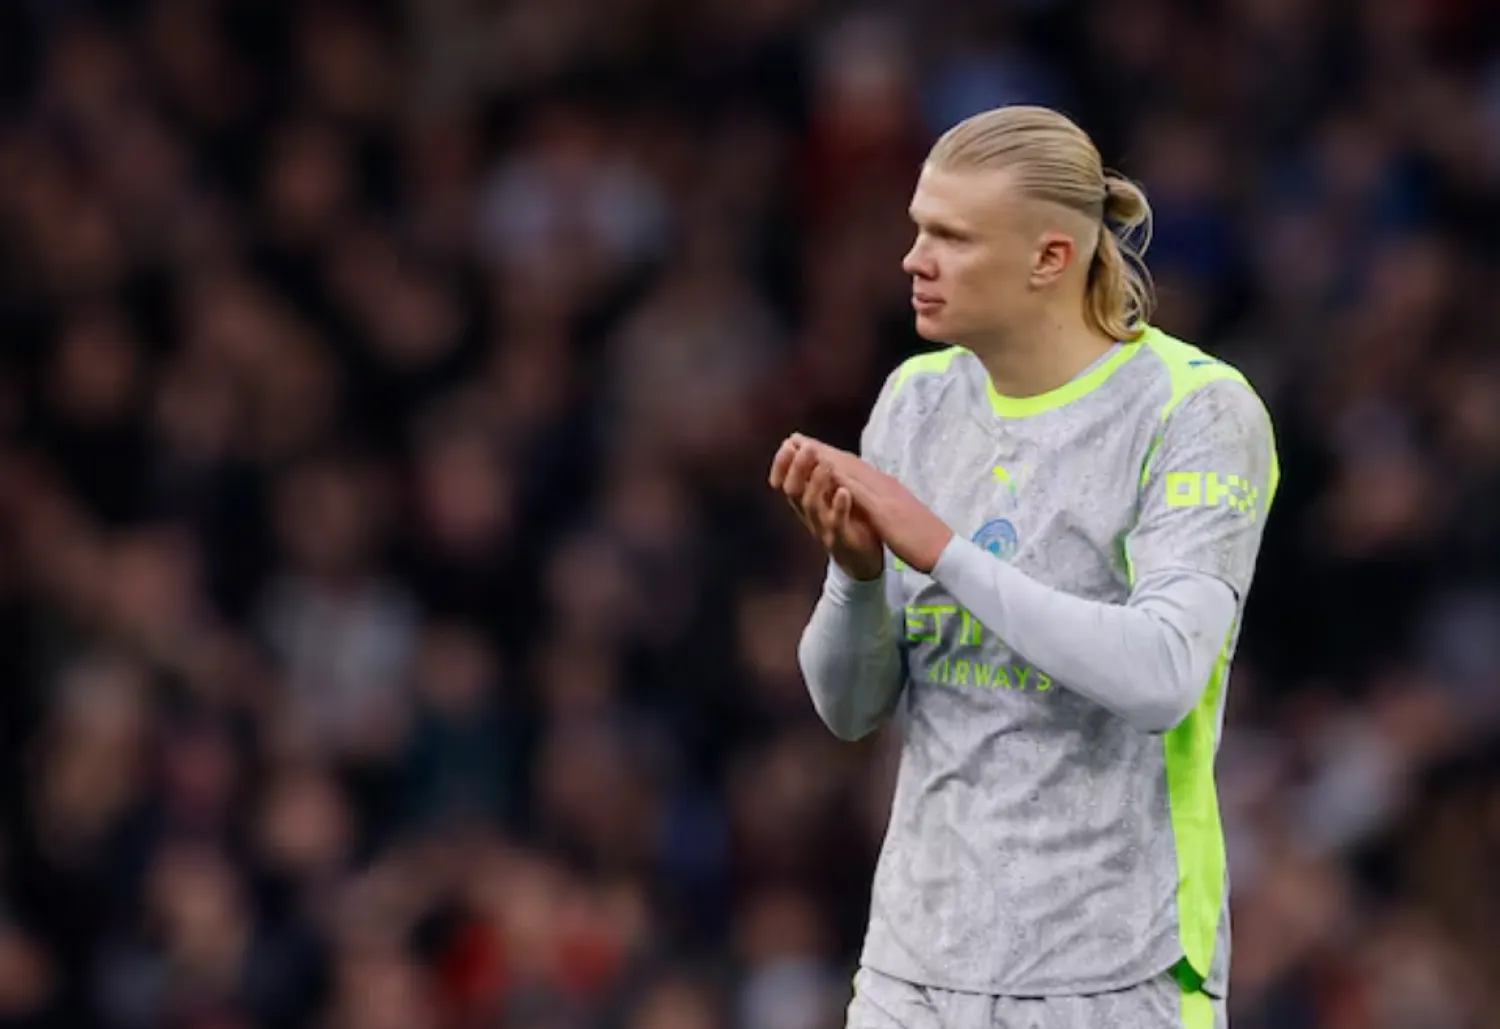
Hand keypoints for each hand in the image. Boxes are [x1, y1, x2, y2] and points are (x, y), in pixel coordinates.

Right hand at [769, 435, 884, 579]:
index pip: (783, 481)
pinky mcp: (841, 541)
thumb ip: (815, 471)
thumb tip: (797, 440)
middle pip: (793, 490)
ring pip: (811, 506)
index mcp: (805, 502)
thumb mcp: (829, 493)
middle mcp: (809, 515)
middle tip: (807, 448)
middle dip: (798, 468)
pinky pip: (836, 524)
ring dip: (816, 483)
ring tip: (826, 465)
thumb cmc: (848, 521)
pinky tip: (844, 492)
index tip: (788, 444)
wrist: (864, 561)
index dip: (782, 465)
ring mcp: (823, 529)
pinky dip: (839, 507)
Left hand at [812, 445, 954, 573]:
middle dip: (822, 449)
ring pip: (851, 471)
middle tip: (797, 438)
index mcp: (888, 488)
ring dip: (825, 457)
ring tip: (802, 446)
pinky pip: (859, 491)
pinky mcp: (885, 510)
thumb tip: (874, 497)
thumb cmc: (925, 536)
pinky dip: (841, 478)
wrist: (945, 551)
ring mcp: (886, 495)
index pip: (856, 467)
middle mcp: (885, 485)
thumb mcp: (900, 514)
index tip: (810, 447)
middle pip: (849, 462)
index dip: (831, 456)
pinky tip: (823, 471)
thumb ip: (886, 502)